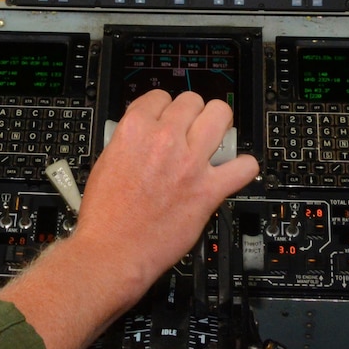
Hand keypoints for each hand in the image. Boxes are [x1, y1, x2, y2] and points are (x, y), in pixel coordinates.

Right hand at [0, 90, 258, 348]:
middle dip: (191, 112)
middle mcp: (165, 140)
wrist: (112, 251)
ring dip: (218, 124)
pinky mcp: (208, 190)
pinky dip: (243, 168)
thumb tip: (146, 132)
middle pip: (192, 101)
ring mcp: (190, 163)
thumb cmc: (105, 215)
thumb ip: (130, 140)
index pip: (159, 96)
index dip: (163, 108)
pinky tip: (235, 171)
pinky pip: (243, 167)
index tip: (166, 118)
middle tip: (190, 128)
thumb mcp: (106, 161)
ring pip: (220, 116)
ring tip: (215, 136)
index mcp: (135, 129)